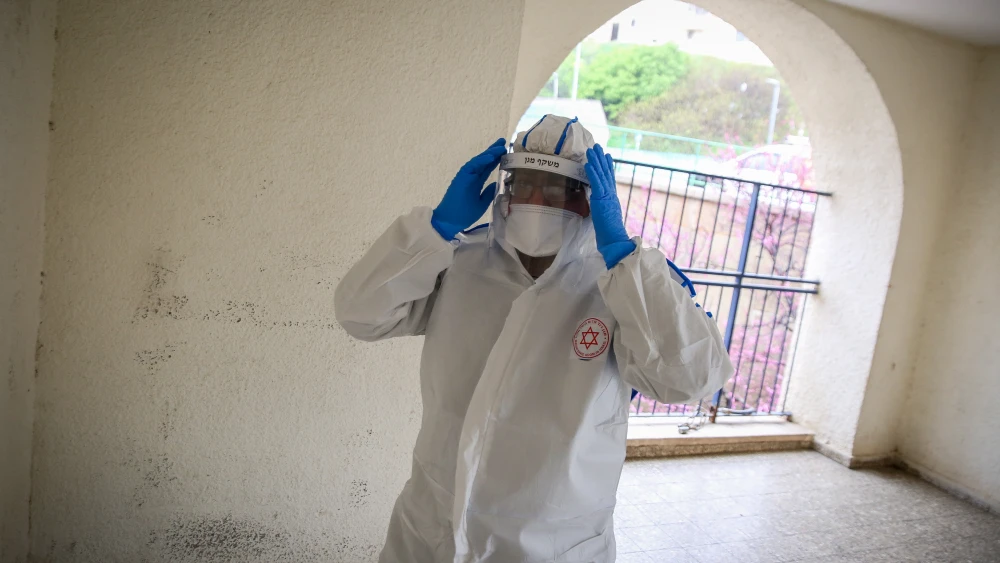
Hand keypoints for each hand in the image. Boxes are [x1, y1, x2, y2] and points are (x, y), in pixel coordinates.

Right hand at [431, 138, 506, 239]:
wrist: (449, 222)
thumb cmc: (463, 214)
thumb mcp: (481, 203)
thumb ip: (488, 193)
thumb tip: (496, 183)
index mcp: (475, 182)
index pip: (487, 167)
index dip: (495, 159)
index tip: (505, 151)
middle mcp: (470, 177)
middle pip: (483, 161)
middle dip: (493, 151)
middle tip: (503, 142)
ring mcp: (465, 176)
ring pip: (478, 161)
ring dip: (489, 154)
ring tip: (500, 147)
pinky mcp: (461, 178)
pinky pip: (472, 167)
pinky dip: (481, 161)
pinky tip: (491, 156)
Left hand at [585, 144, 635, 268]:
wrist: (615, 240)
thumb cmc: (609, 234)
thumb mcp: (605, 218)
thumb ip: (603, 209)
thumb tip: (599, 207)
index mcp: (612, 199)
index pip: (609, 180)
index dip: (608, 167)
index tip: (606, 156)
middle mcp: (611, 195)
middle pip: (606, 173)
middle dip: (601, 159)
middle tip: (597, 146)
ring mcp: (607, 196)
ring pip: (601, 174)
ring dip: (595, 161)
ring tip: (591, 149)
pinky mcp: (601, 199)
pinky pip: (596, 182)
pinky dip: (592, 172)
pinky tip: (589, 163)